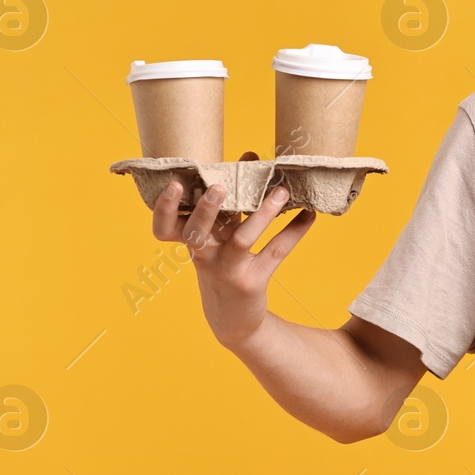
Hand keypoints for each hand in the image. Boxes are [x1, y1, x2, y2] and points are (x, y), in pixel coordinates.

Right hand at [151, 150, 316, 347]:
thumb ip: (232, 199)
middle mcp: (205, 257)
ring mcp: (228, 271)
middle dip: (207, 209)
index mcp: (192, 243)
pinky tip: (309, 216)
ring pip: (242, 240)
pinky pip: (275, 252)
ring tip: (282, 193)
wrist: (233, 321)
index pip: (167, 226)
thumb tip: (249, 153)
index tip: (174, 184)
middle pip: (198, 232)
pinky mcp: (252, 282)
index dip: (165, 207)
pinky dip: (294, 232)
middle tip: (219, 186)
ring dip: (262, 214)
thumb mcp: (220, 237)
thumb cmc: (224, 265)